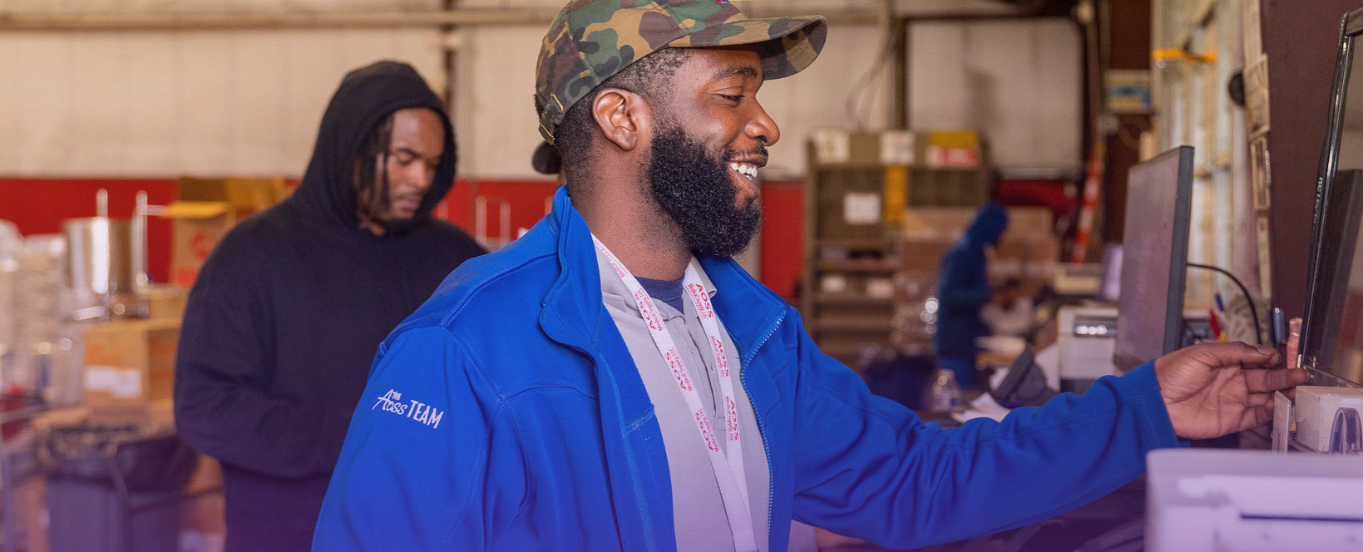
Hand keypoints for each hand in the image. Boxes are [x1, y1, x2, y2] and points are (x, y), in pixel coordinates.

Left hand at [1153, 342, 1307, 439]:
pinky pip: (1258, 417)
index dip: (1270, 360)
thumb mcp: (1202, 353)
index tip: (1280, 359)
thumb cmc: (1170, 374)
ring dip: (1283, 394)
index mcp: (1226, 363)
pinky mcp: (1232, 420)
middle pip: (1266, 379)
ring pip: (1266, 398)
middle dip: (1284, 377)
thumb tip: (1262, 351)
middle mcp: (1233, 382)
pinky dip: (1273, 412)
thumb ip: (1234, 351)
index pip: (1257, 360)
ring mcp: (1234, 401)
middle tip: (1300, 376)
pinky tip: (1283, 405)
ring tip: (1297, 390)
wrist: (1154, 402)